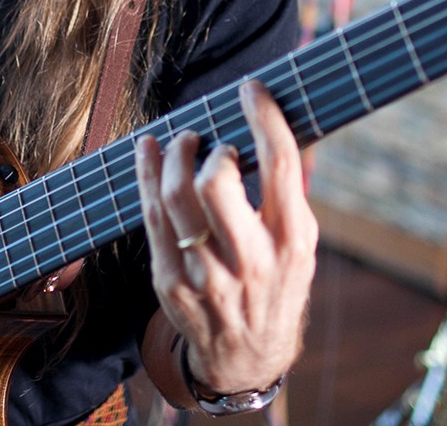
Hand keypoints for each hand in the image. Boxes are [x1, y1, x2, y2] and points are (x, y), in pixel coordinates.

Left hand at [135, 80, 317, 394]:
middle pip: (217, 183)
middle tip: (210, 142)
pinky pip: (150, 219)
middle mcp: (250, 262)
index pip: (280, 166)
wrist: (248, 356)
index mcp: (291, 242)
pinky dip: (146, 176)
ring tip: (181, 141)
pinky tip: (149, 153)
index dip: (263, 118)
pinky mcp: (171, 283)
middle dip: (209, 149)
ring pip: (175, 199)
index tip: (251, 91)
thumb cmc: (277, 282)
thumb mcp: (300, 244)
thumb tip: (274, 122)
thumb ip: (289, 191)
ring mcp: (206, 276)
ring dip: (173, 155)